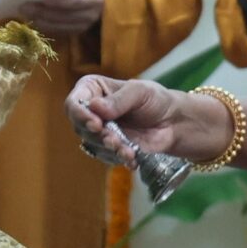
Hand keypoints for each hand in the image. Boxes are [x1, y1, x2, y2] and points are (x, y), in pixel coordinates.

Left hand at [22, 0, 106, 37]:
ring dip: (39, 19)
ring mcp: (83, 26)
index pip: (75, 0)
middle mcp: (90, 14)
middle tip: (23, 5)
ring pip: (58, 26)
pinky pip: (57, 32)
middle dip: (41, 11)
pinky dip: (43, 25)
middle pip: (63, 16)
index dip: (58, 1)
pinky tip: (32, 18)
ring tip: (24, 11)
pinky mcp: (76, 32)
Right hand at [66, 74, 230, 162]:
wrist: (173, 123)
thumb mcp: (139, 92)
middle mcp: (91, 111)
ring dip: (109, 147)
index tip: (96, 124)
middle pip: (79, 126)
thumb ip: (118, 100)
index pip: (74, 103)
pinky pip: (105, 156)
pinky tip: (132, 158)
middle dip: (97, 134)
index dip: (80, 114)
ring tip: (127, 150)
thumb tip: (95, 107)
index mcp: (93, 89)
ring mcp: (98, 131)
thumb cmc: (156, 99)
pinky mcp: (107, 148)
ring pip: (91, 143)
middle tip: (112, 138)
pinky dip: (118, 157)